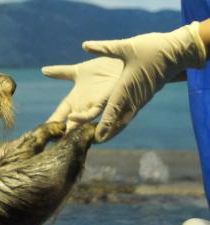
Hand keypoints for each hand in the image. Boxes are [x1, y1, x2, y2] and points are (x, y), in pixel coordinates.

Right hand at [42, 57, 122, 129]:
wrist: (119, 64)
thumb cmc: (101, 70)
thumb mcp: (77, 72)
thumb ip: (60, 72)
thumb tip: (43, 70)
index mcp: (74, 102)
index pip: (58, 115)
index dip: (51, 123)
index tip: (40, 132)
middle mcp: (82, 108)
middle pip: (67, 124)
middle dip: (60, 134)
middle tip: (48, 142)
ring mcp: (91, 107)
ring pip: (78, 124)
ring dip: (69, 130)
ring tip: (58, 136)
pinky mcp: (101, 103)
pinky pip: (90, 113)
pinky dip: (81, 117)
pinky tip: (71, 118)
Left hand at [83, 21, 206, 141]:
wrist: (177, 52)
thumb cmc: (152, 48)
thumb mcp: (126, 47)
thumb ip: (105, 48)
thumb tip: (85, 45)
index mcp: (126, 87)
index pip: (113, 110)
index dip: (104, 124)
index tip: (98, 136)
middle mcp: (133, 97)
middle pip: (119, 120)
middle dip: (108, 132)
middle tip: (96, 142)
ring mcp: (140, 98)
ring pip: (125, 118)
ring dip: (115, 129)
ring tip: (103, 138)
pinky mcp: (144, 96)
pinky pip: (131, 113)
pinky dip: (122, 121)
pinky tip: (117, 125)